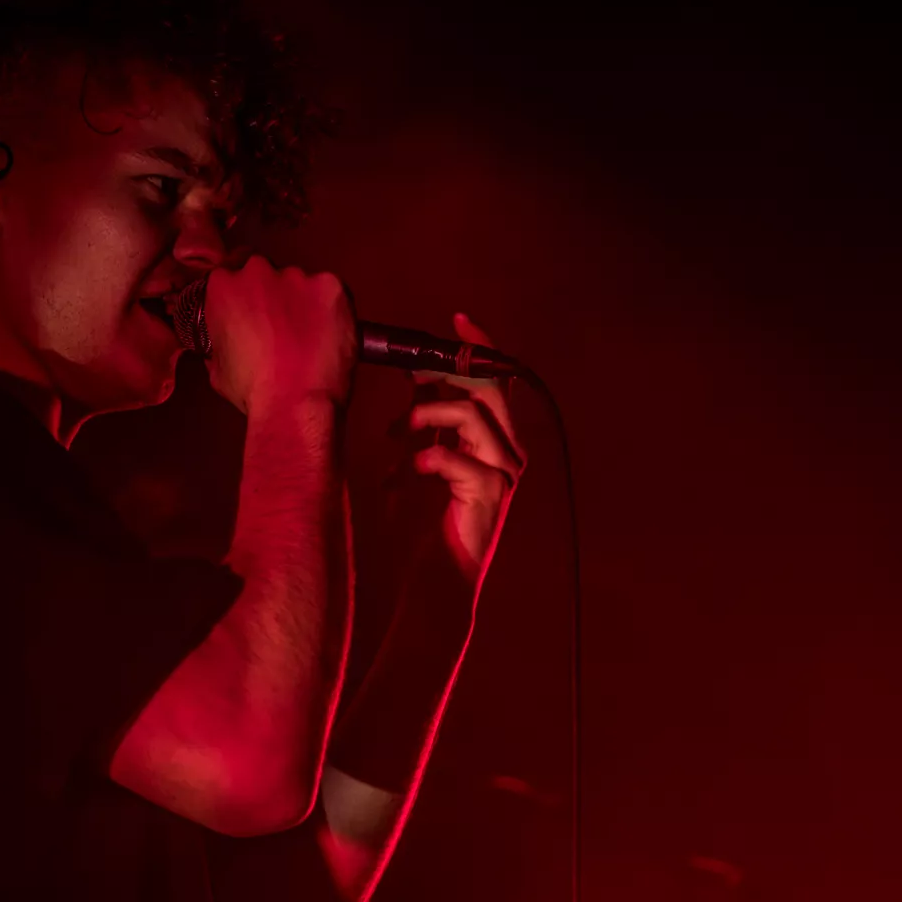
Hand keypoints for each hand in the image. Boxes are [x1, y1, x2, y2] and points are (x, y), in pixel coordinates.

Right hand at [204, 256, 357, 415]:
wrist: (296, 404)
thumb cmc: (257, 392)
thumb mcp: (217, 369)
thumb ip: (220, 343)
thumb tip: (227, 344)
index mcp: (224, 288)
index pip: (231, 273)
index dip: (244, 294)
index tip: (252, 308)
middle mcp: (258, 273)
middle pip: (266, 273)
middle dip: (273, 296)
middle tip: (280, 327)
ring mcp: (297, 277)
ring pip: (300, 283)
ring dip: (303, 303)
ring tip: (307, 338)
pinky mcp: (330, 286)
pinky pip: (331, 291)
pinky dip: (331, 308)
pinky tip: (327, 334)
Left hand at [398, 313, 524, 588]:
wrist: (429, 582)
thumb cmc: (421, 525)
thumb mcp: (417, 454)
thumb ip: (425, 416)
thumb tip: (414, 370)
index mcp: (494, 440)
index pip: (496, 380)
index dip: (480, 346)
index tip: (456, 319)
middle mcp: (507, 452)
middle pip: (489, 387)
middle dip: (448, 370)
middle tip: (410, 368)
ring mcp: (503, 473)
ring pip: (470, 413)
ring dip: (423, 416)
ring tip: (394, 435)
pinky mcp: (490, 495)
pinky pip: (455, 457)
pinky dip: (424, 457)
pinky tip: (405, 472)